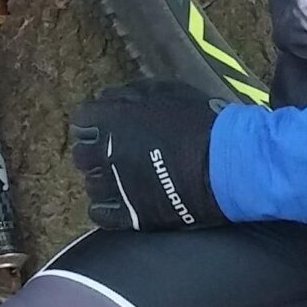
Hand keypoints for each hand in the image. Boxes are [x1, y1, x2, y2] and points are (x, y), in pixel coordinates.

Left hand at [69, 78, 231, 230]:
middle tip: (113, 154)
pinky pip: (100, 214)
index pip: (81, 120)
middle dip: (94, 153)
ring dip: (102, 180)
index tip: (104, 128)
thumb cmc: (201, 122)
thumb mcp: (166, 92)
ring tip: (122, 179)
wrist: (225, 164)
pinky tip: (121, 201)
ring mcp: (115, 185)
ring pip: (90, 184)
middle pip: (82, 155)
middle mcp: (105, 152)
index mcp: (112, 119)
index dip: (93, 123)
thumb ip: (131, 94)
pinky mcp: (129, 214)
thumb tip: (107, 99)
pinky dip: (106, 208)